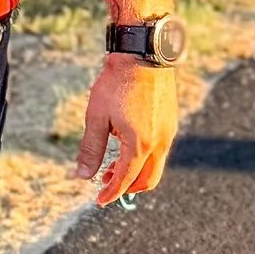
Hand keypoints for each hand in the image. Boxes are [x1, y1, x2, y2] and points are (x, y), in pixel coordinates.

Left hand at [76, 53, 178, 208]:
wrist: (142, 53)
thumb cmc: (117, 82)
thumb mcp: (96, 117)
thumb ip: (91, 149)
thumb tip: (83, 176)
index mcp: (140, 144)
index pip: (126, 179)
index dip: (111, 193)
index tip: (99, 200)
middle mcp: (159, 142)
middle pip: (148, 179)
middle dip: (128, 187)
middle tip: (107, 184)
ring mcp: (168, 131)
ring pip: (156, 165)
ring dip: (136, 171)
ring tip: (114, 164)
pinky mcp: (170, 120)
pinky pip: (161, 149)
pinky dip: (145, 157)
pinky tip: (127, 144)